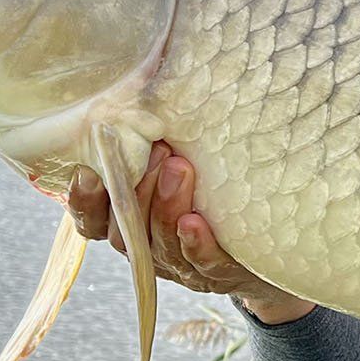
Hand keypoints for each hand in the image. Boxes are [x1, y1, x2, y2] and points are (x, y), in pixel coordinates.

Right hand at [64, 141, 314, 325]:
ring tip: (179, 169)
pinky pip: (203, 264)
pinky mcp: (220, 273)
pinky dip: (195, 243)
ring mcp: (183, 265)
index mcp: (131, 224)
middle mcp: (149, 248)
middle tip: (156, 152)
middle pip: (124, 231)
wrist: (274, 243)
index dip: (84, 200)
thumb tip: (145, 87)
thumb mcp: (182, 163)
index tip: (88, 170)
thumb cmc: (216, 192)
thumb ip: (157, 142)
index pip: (92, 220)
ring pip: (160, 244)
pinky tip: (194, 222)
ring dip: (165, 206)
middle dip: (135, 191)